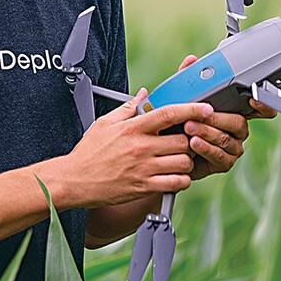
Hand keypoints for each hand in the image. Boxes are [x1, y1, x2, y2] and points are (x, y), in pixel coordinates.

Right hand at [58, 88, 213, 208]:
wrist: (75, 180)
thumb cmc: (89, 152)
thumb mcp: (105, 123)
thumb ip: (127, 108)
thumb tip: (143, 94)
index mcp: (132, 128)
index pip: (168, 114)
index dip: (191, 109)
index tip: (205, 108)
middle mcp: (140, 147)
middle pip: (183, 140)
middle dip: (189, 140)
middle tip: (184, 142)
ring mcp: (144, 168)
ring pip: (184, 162)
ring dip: (187, 161)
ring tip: (178, 160)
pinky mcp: (144, 187)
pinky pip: (176, 183)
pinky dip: (181, 180)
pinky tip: (174, 176)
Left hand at [175, 54, 253, 179]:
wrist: (167, 148)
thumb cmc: (178, 121)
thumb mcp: (181, 97)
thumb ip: (187, 79)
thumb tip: (191, 60)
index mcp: (234, 111)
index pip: (259, 108)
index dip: (263, 104)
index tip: (255, 99)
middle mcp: (237, 130)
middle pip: (239, 123)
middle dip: (218, 118)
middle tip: (200, 114)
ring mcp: (232, 147)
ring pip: (227, 140)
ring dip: (208, 133)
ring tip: (189, 128)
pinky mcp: (224, 162)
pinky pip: (220, 156)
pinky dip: (206, 148)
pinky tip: (193, 143)